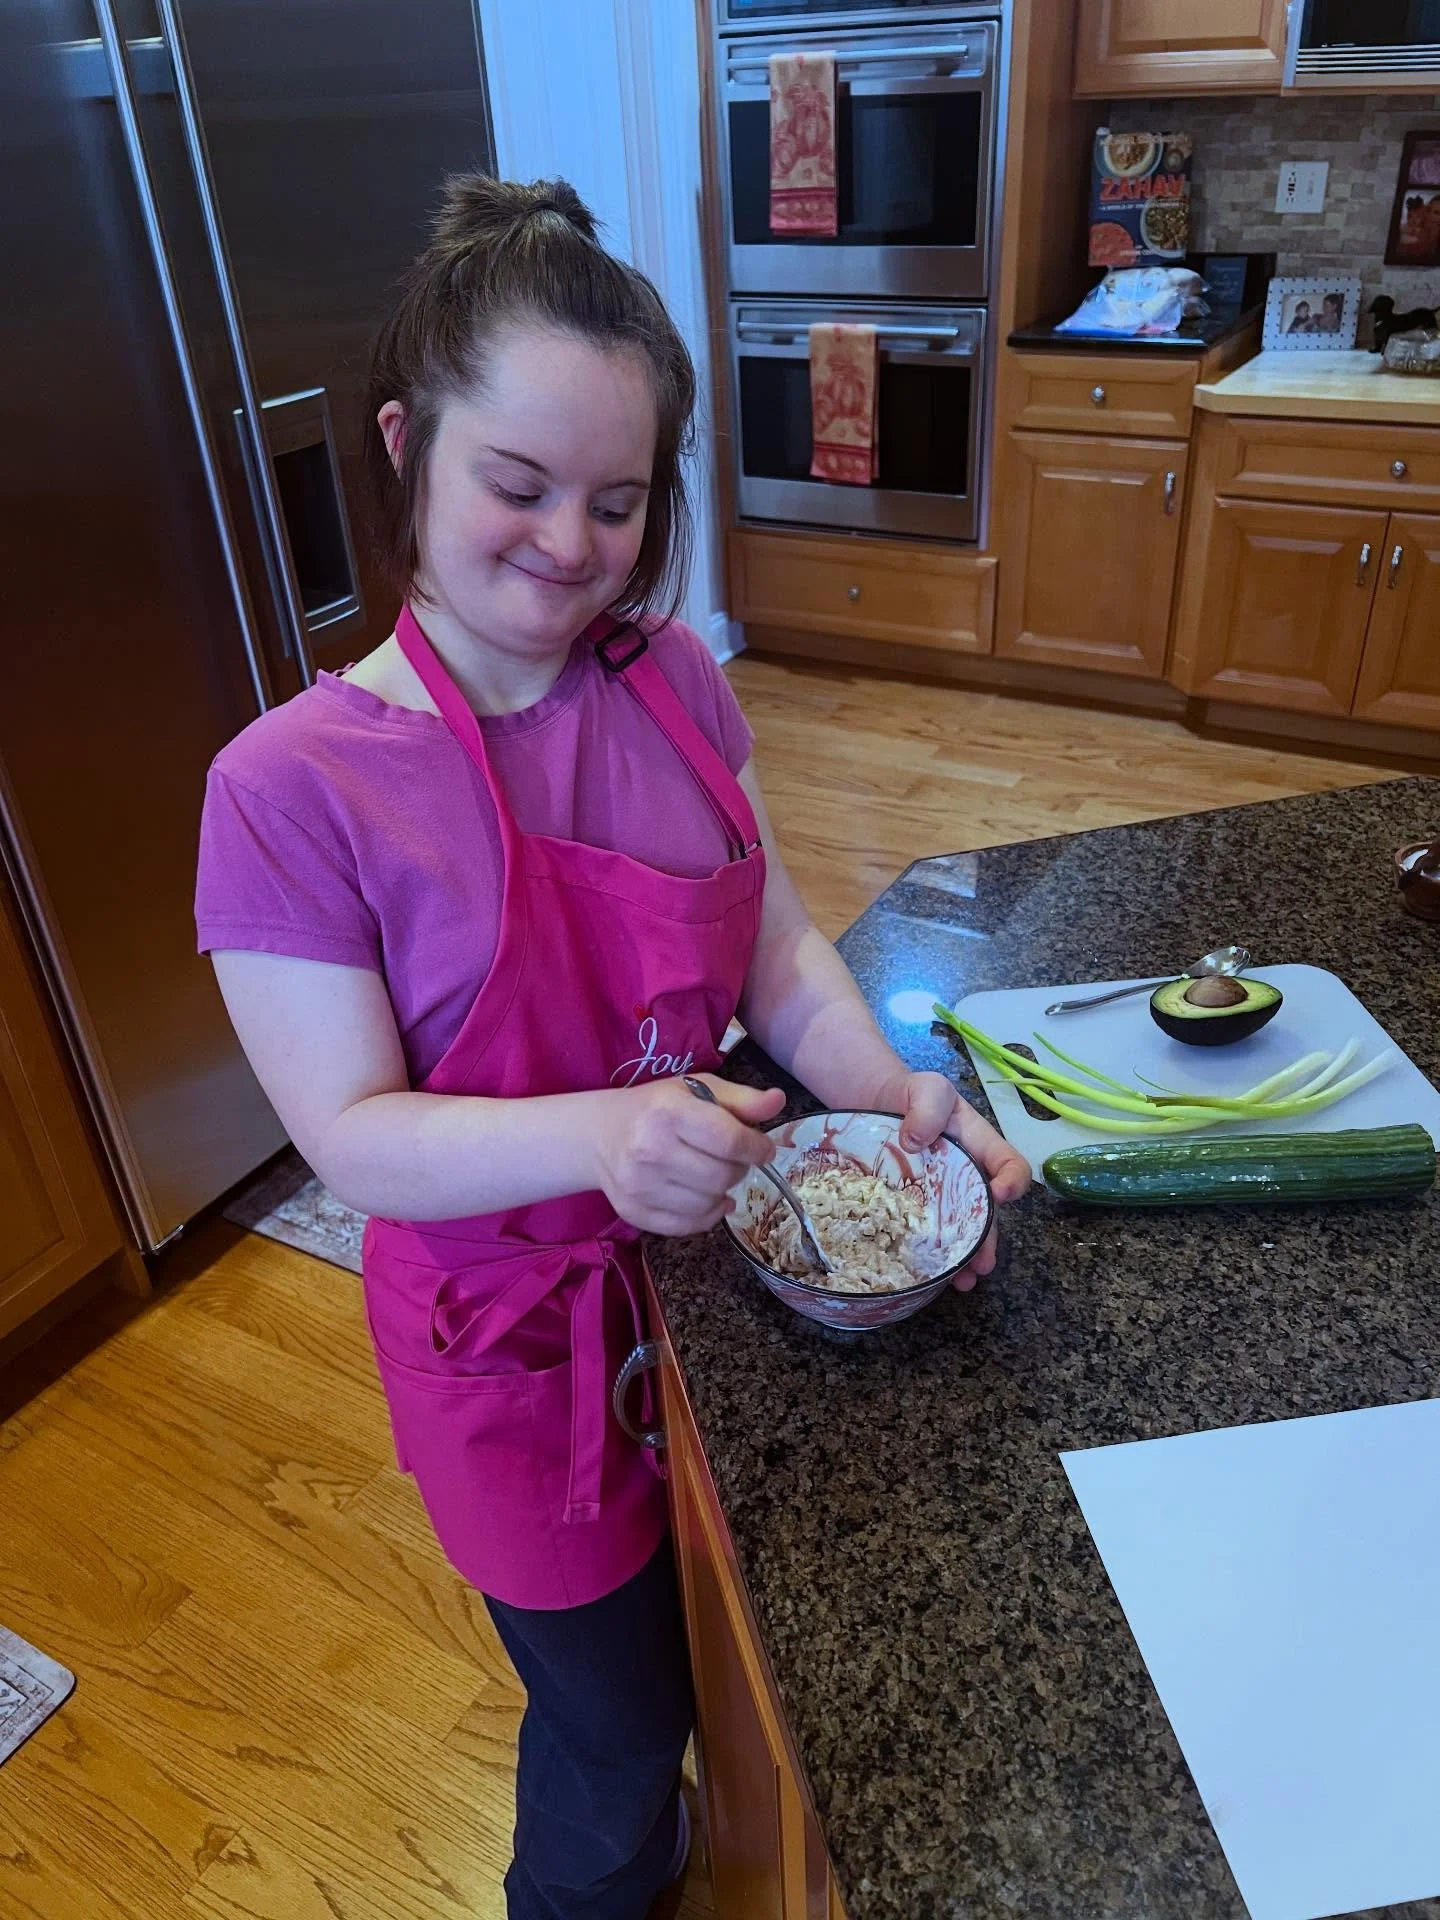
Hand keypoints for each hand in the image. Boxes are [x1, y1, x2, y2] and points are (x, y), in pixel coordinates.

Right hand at [593, 1075, 784, 1236]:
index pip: (730, 1140)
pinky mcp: (633, 1212)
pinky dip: (706, 1215)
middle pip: (722, 1176)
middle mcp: (650, 1149)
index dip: (757, 1148)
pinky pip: (688, 1226)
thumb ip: (740, 1099)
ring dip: (722, 1192)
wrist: (599, 1134)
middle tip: (732, 1159)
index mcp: (669, 1112)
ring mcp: (639, 1185)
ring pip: (708, 1204)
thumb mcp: (696, 1090)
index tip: (763, 1149)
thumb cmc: (655, 1108)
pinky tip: (706, 1198)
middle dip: (738, 1169)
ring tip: (714, 1175)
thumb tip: (778, 1101)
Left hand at [879, 1069, 1030, 1289]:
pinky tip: (931, 1276)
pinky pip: (927, 1234)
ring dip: (966, 1257)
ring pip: (961, 1229)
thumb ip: (929, 1105)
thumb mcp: (927, 1088)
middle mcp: (967, 1176)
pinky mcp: (914, 1208)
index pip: (1010, 1164)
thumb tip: (916, 1140)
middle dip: (988, 1238)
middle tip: (982, 1263)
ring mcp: (941, 1196)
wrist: (870, 1103)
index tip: (1001, 1195)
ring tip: (963, 1281)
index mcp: (979, 1145)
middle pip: (987, 1210)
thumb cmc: (908, 1093)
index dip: (1013, 1181)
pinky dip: (933, 1257)